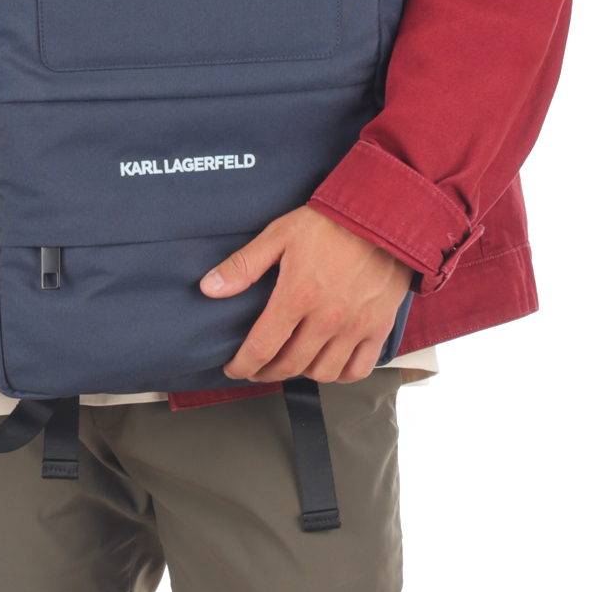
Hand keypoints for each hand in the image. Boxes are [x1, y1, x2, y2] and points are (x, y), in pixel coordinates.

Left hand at [203, 206, 411, 383]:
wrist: (382, 216)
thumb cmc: (330, 223)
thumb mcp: (279, 235)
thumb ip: (243, 265)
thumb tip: (210, 288)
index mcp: (297, 296)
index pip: (261, 347)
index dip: (242, 365)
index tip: (233, 367)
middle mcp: (326, 318)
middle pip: (289, 366)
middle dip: (265, 373)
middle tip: (256, 369)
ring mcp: (355, 326)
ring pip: (322, 373)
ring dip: (300, 374)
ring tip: (290, 363)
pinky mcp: (379, 327)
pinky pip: (359, 369)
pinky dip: (340, 375)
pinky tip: (327, 365)